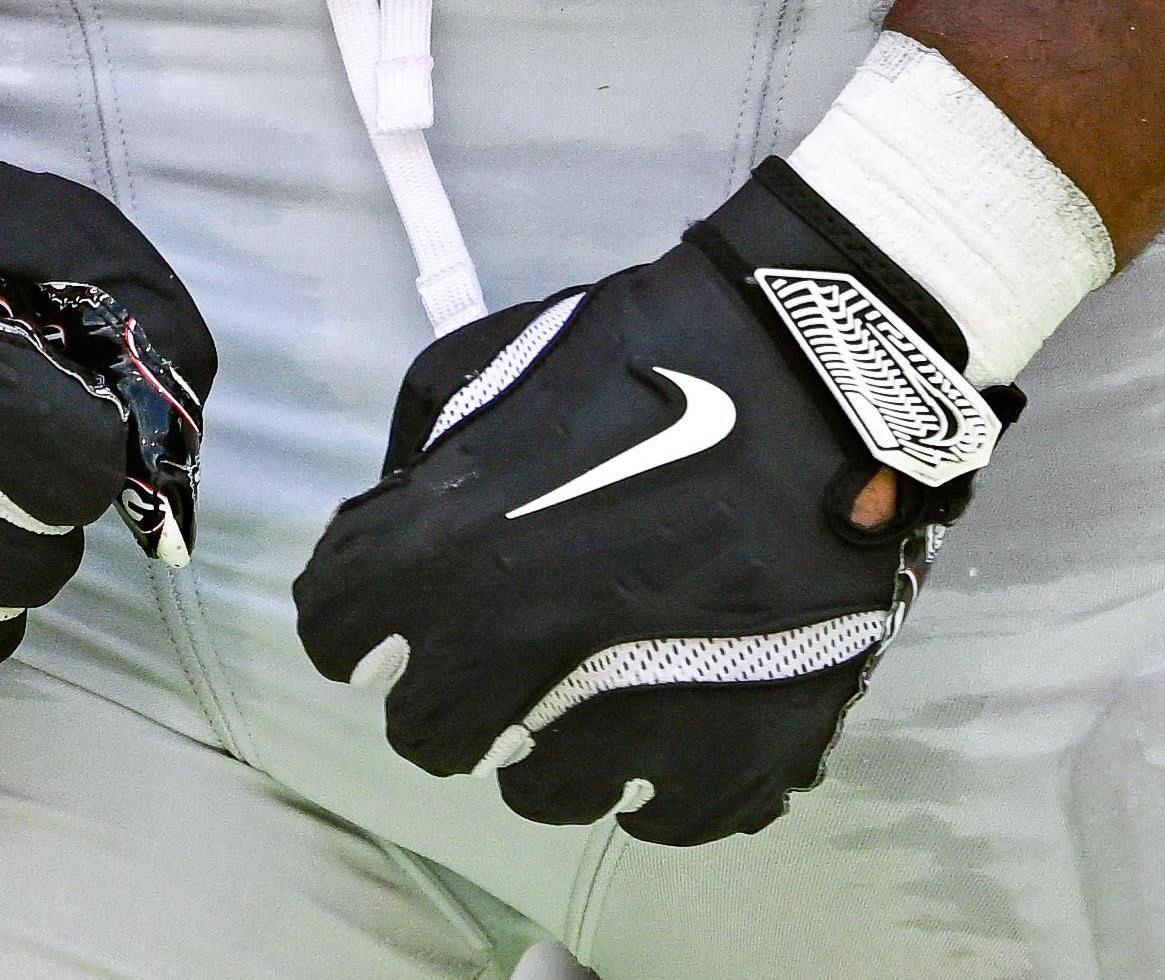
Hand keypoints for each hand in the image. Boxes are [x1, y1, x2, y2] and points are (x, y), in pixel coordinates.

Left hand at [291, 159, 999, 844]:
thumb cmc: (655, 348)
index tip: (398, 606)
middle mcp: (524, 653)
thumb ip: (418, 455)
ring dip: (551, 744)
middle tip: (501, 650)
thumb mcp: (491, 356)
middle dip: (448, 690)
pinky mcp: (734, 756)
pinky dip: (660, 777)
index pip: (335, 631)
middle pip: (427, 732)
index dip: (360, 612)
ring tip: (596, 685)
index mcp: (450, 551)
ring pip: (541, 789)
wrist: (829, 367)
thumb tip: (388, 528)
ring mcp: (636, 718)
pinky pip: (664, 816)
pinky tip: (673, 716)